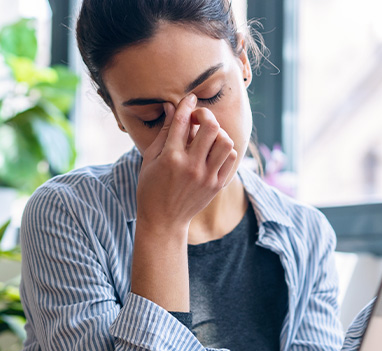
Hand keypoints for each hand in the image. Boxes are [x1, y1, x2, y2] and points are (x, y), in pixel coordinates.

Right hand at [135, 94, 236, 234]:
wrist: (164, 220)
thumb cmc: (151, 187)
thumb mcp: (150, 159)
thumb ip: (163, 132)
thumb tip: (171, 106)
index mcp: (170, 157)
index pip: (183, 120)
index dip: (187, 104)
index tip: (189, 98)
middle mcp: (191, 166)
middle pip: (211, 126)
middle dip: (205, 115)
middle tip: (198, 119)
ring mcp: (207, 177)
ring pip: (225, 141)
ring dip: (217, 132)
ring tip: (207, 136)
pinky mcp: (217, 185)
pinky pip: (231, 157)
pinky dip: (224, 149)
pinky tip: (213, 150)